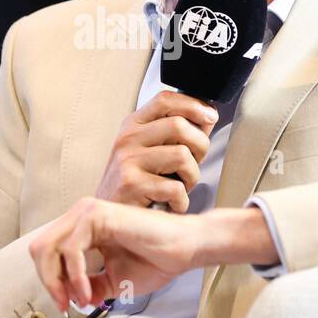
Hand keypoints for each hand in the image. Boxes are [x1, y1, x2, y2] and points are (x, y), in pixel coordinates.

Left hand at [28, 197, 201, 309]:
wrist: (184, 250)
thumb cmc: (156, 260)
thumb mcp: (111, 281)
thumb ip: (87, 286)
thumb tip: (69, 298)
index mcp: (83, 227)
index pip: (46, 252)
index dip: (49, 280)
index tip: (65, 304)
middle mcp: (82, 215)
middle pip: (39, 249)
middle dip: (49, 281)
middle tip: (65, 304)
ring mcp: (89, 212)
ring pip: (48, 248)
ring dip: (59, 281)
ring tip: (81, 299)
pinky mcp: (99, 215)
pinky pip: (70, 249)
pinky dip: (74, 275)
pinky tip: (87, 291)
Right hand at [95, 90, 218, 211]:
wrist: (108, 217)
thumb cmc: (136, 183)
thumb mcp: (151, 150)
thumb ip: (177, 133)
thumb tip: (208, 116)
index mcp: (133, 124)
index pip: (165, 99)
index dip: (193, 104)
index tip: (210, 117)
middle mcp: (128, 138)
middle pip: (179, 125)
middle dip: (200, 147)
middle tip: (194, 165)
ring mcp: (128, 160)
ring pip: (182, 155)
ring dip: (192, 177)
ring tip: (181, 187)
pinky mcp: (131, 184)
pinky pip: (176, 188)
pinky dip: (181, 201)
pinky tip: (172, 204)